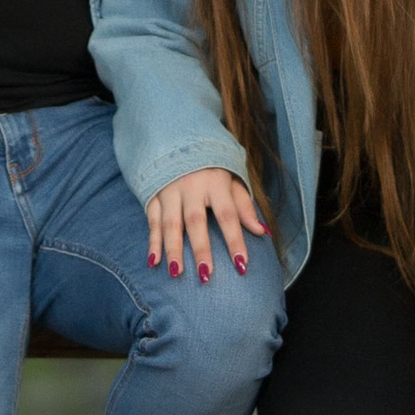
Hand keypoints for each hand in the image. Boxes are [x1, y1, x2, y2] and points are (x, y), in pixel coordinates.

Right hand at [146, 169, 263, 283]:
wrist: (177, 139)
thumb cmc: (212, 166)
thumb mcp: (232, 179)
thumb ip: (244, 206)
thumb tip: (262, 231)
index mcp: (215, 182)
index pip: (228, 215)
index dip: (235, 240)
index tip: (241, 265)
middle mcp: (191, 186)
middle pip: (196, 221)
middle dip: (200, 248)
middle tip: (205, 275)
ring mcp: (170, 190)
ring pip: (170, 223)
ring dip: (172, 249)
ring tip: (176, 273)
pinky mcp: (153, 194)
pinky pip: (152, 220)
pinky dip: (152, 241)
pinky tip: (154, 261)